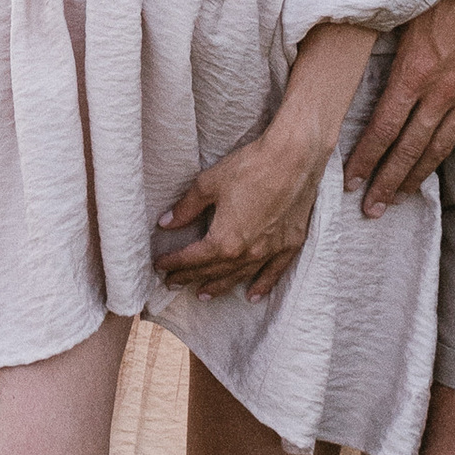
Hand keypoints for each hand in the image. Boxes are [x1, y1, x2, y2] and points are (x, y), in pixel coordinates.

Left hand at [154, 120, 327, 301]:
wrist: (294, 158)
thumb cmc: (251, 167)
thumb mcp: (209, 184)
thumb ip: (187, 207)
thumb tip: (167, 222)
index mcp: (224, 240)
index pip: (192, 258)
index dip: (174, 263)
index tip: (160, 266)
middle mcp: (247, 253)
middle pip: (213, 270)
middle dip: (190, 276)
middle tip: (173, 282)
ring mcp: (270, 251)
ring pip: (240, 276)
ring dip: (219, 286)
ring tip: (203, 293)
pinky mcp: (290, 245)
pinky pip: (274, 273)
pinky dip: (262, 285)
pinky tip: (252, 296)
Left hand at [342, 0, 454, 211]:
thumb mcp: (401, 14)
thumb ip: (382, 49)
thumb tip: (350, 66)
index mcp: (415, 71)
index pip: (384, 129)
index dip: (365, 159)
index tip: (350, 181)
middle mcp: (444, 90)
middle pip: (411, 149)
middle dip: (388, 182)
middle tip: (371, 209)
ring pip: (440, 146)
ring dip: (417, 176)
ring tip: (400, 197)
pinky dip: (447, 148)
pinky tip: (434, 160)